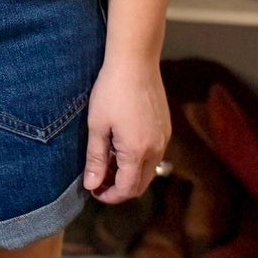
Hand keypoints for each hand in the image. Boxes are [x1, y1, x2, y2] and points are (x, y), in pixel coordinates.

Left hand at [83, 52, 169, 202]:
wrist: (135, 62)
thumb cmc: (112, 91)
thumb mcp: (97, 126)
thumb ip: (95, 159)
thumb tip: (91, 185)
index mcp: (137, 151)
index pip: (127, 189)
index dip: (110, 196)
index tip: (94, 190)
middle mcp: (156, 149)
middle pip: (140, 185)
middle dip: (120, 188)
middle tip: (98, 180)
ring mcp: (164, 138)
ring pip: (148, 171)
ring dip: (129, 174)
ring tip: (106, 160)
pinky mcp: (165, 128)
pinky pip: (154, 155)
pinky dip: (138, 160)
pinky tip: (120, 146)